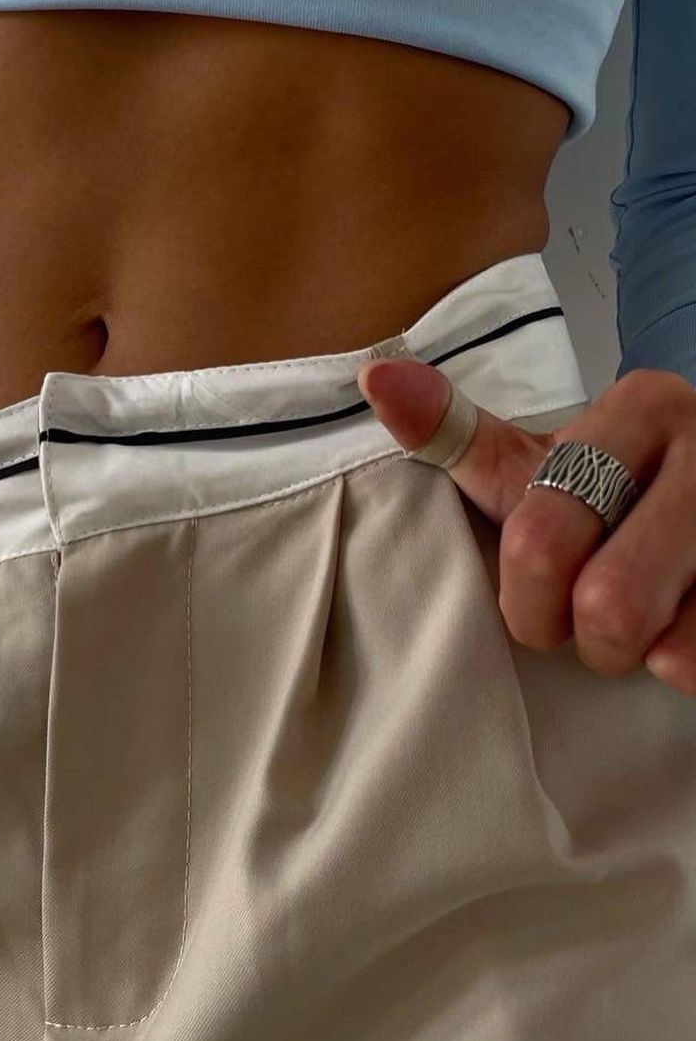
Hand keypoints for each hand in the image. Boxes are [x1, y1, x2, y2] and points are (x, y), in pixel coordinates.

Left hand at [356, 361, 695, 697]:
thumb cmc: (614, 493)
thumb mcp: (541, 460)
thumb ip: (460, 434)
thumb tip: (375, 375)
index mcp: (642, 409)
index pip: (541, 536)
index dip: (525, 598)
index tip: (533, 596)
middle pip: (605, 601)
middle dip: (580, 636)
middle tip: (586, 621)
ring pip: (662, 641)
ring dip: (636, 655)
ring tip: (642, 622)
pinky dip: (686, 665)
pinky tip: (686, 626)